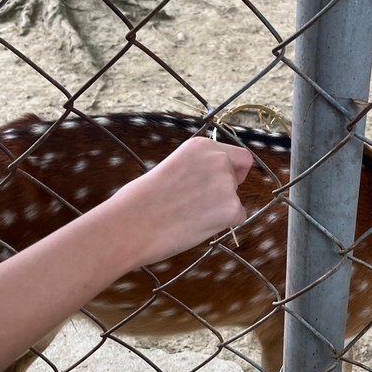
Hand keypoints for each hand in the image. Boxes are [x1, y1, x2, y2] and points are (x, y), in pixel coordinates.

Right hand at [115, 137, 253, 265]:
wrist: (132, 222)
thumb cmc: (143, 200)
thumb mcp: (174, 167)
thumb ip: (198, 169)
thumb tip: (217, 183)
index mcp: (202, 145)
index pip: (239, 157)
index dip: (232, 171)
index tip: (218, 183)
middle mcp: (219, 159)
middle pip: (237, 178)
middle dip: (224, 192)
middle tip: (193, 205)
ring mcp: (227, 183)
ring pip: (235, 201)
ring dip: (218, 210)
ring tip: (187, 215)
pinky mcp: (231, 208)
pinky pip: (237, 219)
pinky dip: (220, 226)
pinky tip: (195, 225)